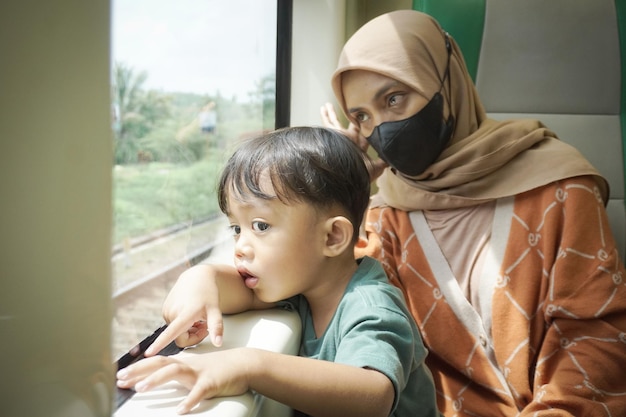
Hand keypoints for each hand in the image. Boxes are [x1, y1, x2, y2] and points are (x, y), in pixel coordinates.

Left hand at [116, 348, 250, 414]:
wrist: (243, 364)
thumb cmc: (218, 369)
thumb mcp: (194, 370)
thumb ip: (177, 373)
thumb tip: (157, 379)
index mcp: (182, 363)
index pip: (156, 363)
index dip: (137, 368)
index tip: (120, 375)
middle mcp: (188, 365)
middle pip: (160, 363)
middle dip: (139, 370)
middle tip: (121, 378)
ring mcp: (199, 373)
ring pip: (175, 372)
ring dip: (156, 379)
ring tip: (140, 389)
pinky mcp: (211, 382)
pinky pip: (199, 392)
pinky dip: (189, 400)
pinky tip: (180, 409)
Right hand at [145, 265, 224, 355]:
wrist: (198, 277)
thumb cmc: (208, 293)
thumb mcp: (216, 310)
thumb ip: (216, 327)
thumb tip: (218, 343)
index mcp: (184, 314)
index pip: (171, 333)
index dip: (159, 344)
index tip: (147, 354)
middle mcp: (172, 313)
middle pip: (181, 339)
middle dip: (193, 336)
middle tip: (204, 325)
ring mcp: (166, 312)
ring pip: (177, 333)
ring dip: (189, 329)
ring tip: (198, 317)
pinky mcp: (164, 310)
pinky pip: (173, 326)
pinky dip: (183, 324)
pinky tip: (190, 314)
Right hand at [320, 102, 387, 180]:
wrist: (348, 176)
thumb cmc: (361, 174)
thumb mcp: (376, 168)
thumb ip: (384, 162)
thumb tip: (394, 159)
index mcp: (359, 146)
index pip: (365, 133)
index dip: (369, 125)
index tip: (373, 115)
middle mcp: (349, 140)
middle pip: (350, 125)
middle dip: (351, 117)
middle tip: (353, 107)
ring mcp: (340, 137)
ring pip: (336, 122)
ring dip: (333, 113)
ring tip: (329, 104)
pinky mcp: (334, 135)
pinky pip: (329, 123)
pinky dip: (326, 115)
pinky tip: (323, 107)